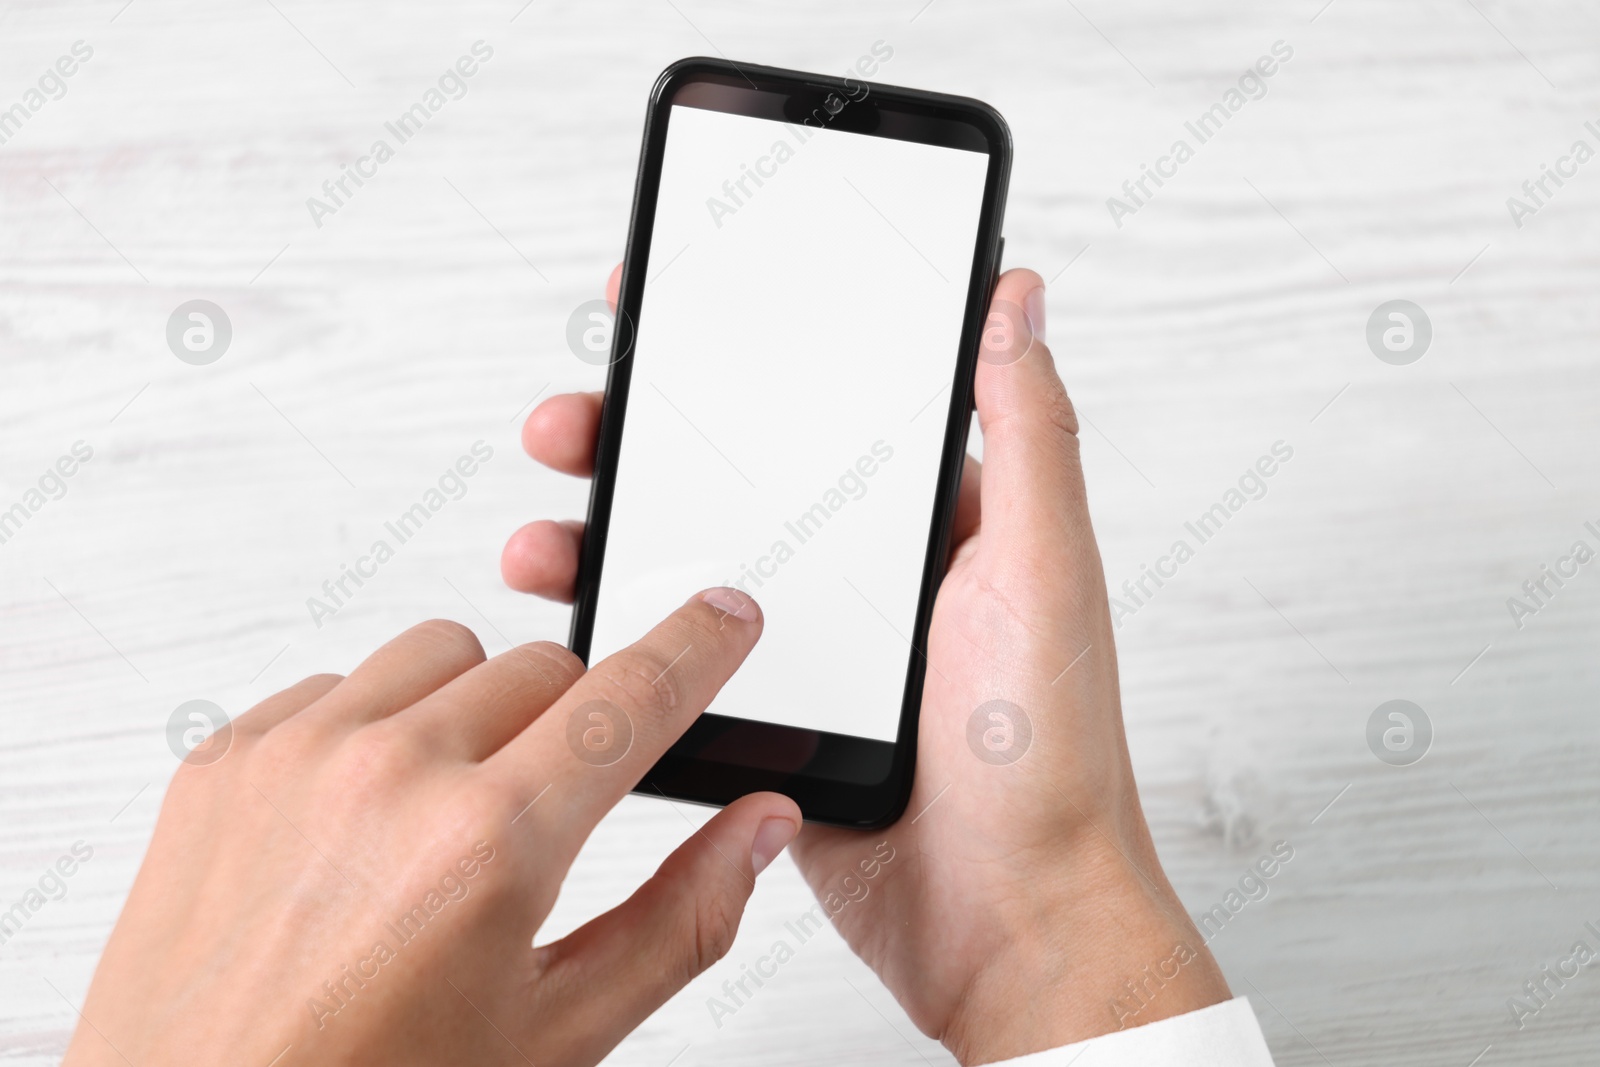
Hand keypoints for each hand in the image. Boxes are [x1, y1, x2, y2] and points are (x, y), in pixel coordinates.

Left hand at [64, 596, 800, 1065]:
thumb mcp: (556, 1035)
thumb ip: (681, 919)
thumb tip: (759, 827)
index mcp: (490, 845)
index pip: (633, 698)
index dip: (698, 648)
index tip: (725, 617)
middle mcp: (391, 774)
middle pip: (544, 667)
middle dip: (570, 727)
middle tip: (541, 820)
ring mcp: (297, 754)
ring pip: (443, 653)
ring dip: (471, 712)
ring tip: (443, 818)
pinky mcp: (226, 755)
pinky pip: (340, 682)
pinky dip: (373, 729)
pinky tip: (359, 825)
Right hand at [503, 265, 1231, 1062]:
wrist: (1009, 919)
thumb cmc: (1046, 749)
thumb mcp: (1043, 567)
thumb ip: (1027, 432)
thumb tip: (1016, 301)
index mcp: (926, 524)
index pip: (819, 410)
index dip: (738, 358)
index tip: (664, 316)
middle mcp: (860, 577)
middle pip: (727, 480)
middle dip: (638, 442)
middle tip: (571, 421)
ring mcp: (806, 650)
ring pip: (684, 568)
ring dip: (605, 536)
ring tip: (546, 531)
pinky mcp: (765, 722)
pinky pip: (674, 662)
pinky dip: (615, 636)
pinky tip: (566, 623)